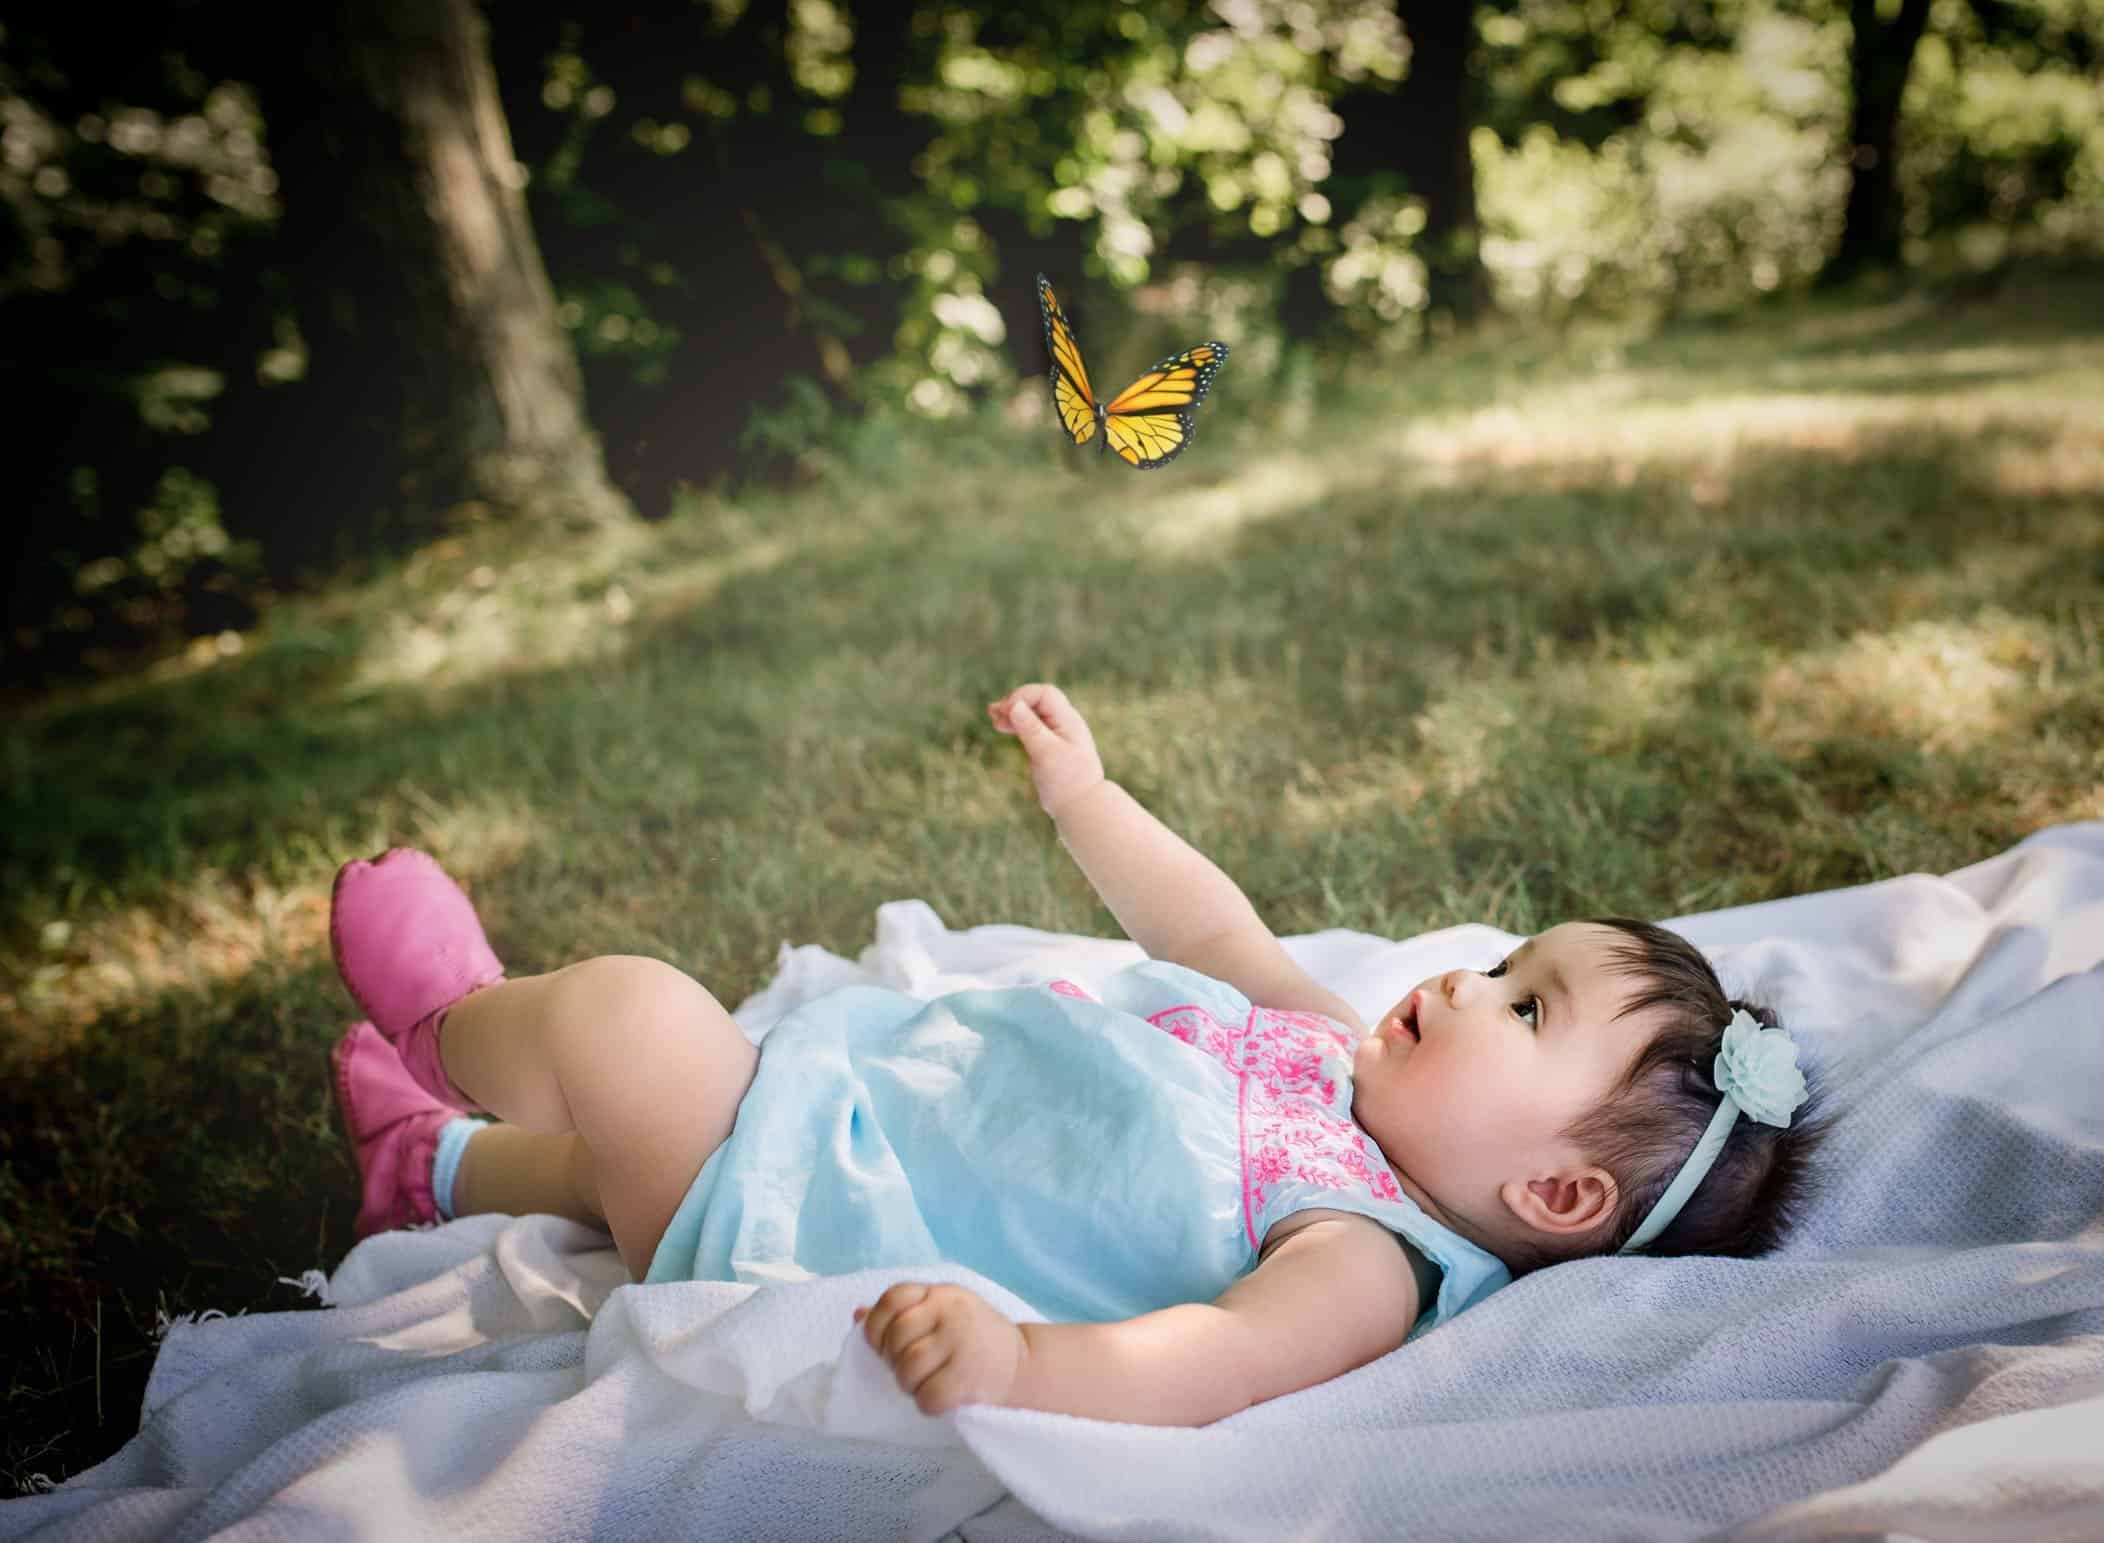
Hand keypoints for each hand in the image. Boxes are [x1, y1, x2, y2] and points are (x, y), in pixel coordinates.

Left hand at [855, 1282, 1024, 1415]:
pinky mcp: (968, 1375)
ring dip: (909, 1385)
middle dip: (894, 1361)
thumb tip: (857, 1316)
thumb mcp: (944, 1312)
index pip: (893, 1298)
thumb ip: (905, 1312)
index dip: (877, 1325)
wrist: (1024, 1364)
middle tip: (911, 1370)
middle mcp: (950, 1311)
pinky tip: (940, 1398)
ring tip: (925, 1384)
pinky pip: (927, 1396)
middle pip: (896, 1338)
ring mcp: (960, 1342)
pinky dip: (928, 1404)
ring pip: (908, 1369)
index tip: (884, 1345)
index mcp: (940, 1293)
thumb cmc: (975, 1338)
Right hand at [988, 683, 1105, 816]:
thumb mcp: (1046, 753)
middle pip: (1037, 700)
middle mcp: (1064, 723)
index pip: (1044, 694)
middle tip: (993, 714)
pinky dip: (1017, 725)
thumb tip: (1014, 704)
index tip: (1006, 713)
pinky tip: (1002, 726)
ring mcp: (1057, 734)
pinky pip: (1032, 727)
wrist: (1081, 807)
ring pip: (1033, 713)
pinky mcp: (1049, 746)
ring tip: (993, 717)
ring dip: (1013, 713)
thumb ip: (1031, 728)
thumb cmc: (1066, 781)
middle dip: (1015, 703)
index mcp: (1068, 721)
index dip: (1023, 697)